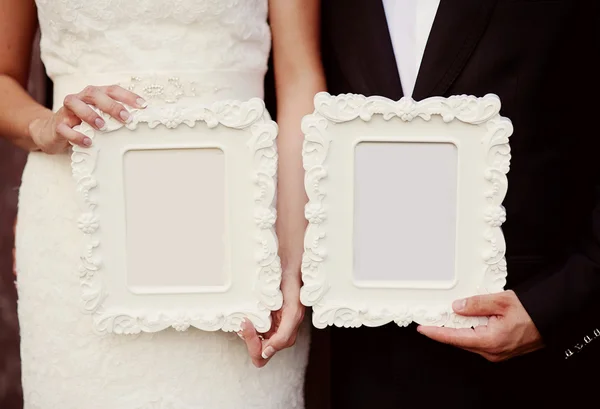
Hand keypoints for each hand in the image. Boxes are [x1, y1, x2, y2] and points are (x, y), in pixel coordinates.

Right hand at [29, 85, 146, 153]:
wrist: (51, 132)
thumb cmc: (83, 124)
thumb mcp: (100, 119)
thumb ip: (116, 118)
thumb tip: (141, 124)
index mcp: (94, 95)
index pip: (112, 90)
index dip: (127, 96)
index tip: (143, 105)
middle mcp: (80, 98)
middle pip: (94, 93)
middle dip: (111, 104)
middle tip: (126, 117)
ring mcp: (66, 111)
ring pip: (74, 103)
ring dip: (89, 114)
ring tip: (103, 126)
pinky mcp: (57, 126)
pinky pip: (64, 128)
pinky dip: (76, 135)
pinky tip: (88, 142)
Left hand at [238, 276, 304, 367]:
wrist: (290, 270)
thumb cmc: (294, 289)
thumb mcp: (293, 314)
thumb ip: (283, 336)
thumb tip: (266, 353)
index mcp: (284, 338)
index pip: (262, 354)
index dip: (253, 344)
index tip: (248, 324)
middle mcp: (276, 335)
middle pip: (256, 352)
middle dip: (248, 339)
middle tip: (244, 322)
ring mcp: (268, 327)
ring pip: (250, 341)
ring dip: (245, 330)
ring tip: (245, 316)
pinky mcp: (262, 317)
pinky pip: (249, 328)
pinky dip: (245, 324)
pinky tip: (246, 313)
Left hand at [417, 290, 542, 361]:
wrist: (551, 317)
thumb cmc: (532, 311)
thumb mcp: (501, 301)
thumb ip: (476, 304)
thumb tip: (457, 307)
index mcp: (491, 340)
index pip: (455, 338)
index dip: (436, 333)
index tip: (423, 329)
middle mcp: (492, 351)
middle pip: (460, 340)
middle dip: (444, 330)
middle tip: (431, 318)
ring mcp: (496, 353)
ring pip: (469, 341)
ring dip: (457, 329)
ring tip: (446, 317)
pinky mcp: (500, 350)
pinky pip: (478, 341)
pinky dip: (469, 331)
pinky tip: (465, 321)